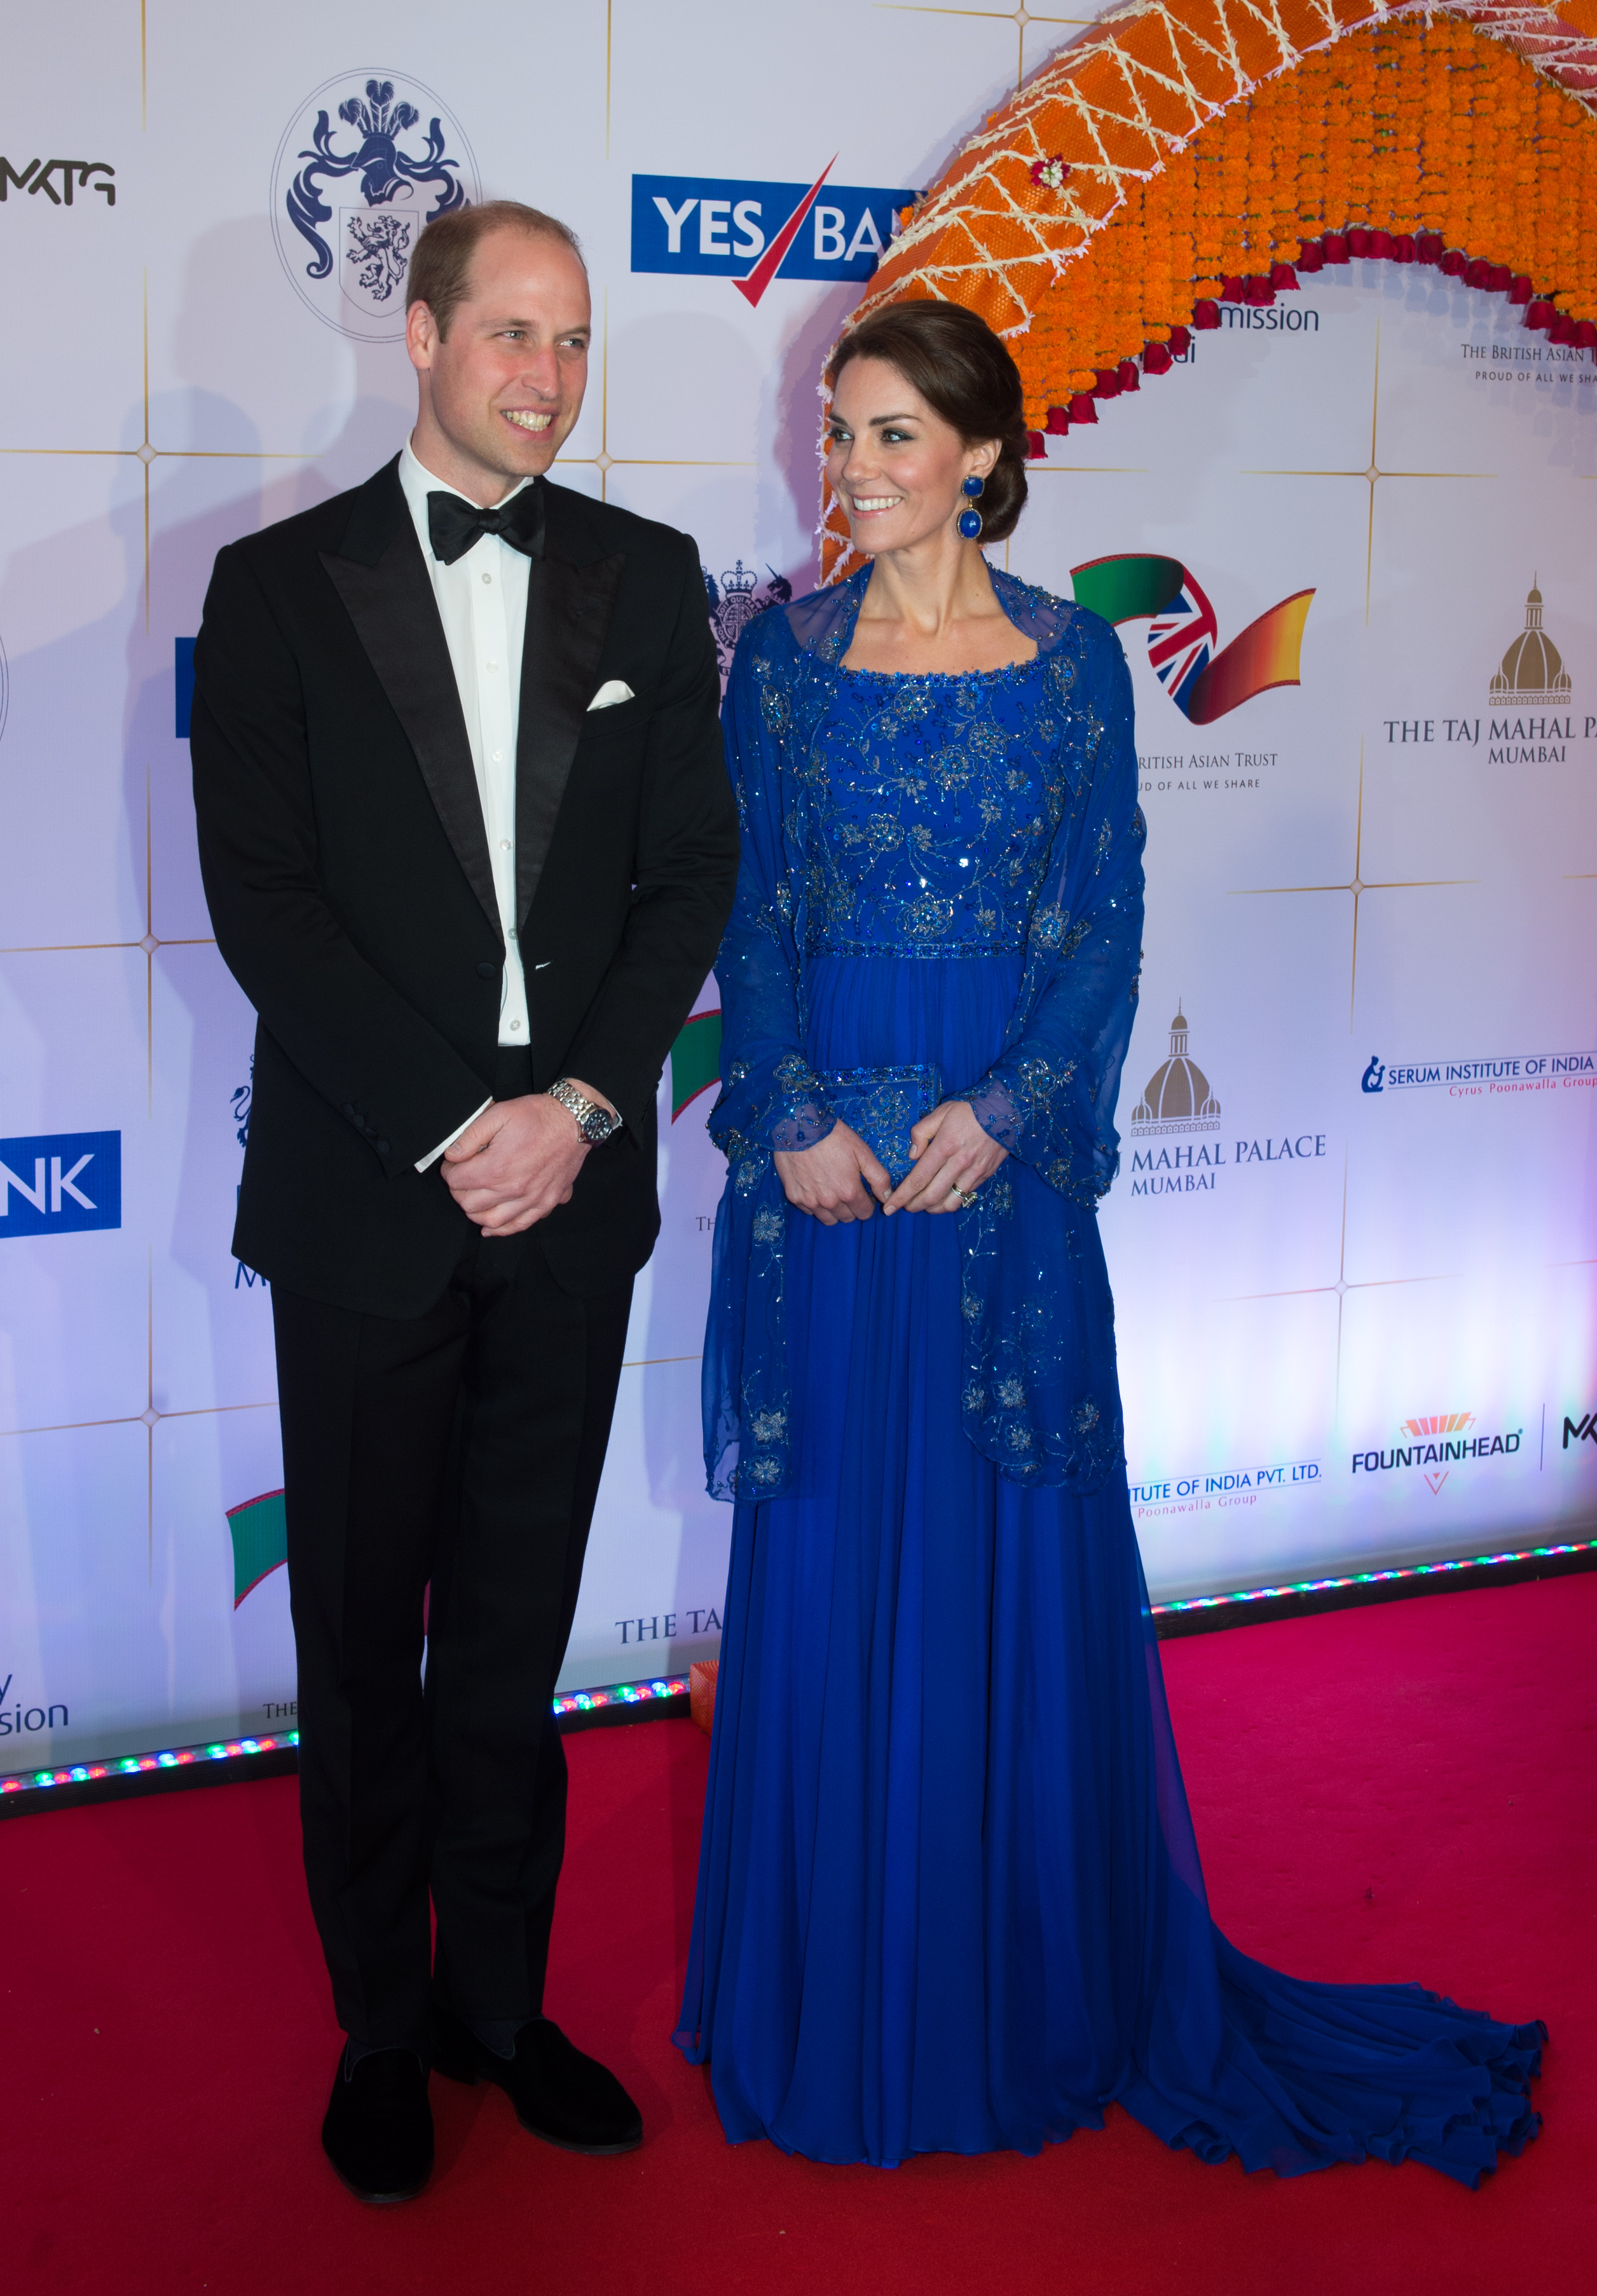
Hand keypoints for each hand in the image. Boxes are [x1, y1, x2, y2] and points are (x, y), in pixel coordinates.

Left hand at [441, 1086, 605, 1236]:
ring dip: (475, 1212)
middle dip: (459, 1191)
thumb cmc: (538, 1116)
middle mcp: (513, 1188)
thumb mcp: (499, 1113)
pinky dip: (501, 1230)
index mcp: (497, 1166)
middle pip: (469, 1204)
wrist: (575, 1122)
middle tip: (462, 1178)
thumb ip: (470, 1136)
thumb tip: (451, 1155)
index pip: (457, 1181)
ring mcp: (531, 1199)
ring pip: (490, 1221)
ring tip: (474, 1198)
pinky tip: (490, 1227)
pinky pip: (519, 1226)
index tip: (453, 1164)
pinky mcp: (545, 1203)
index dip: (449, 1171)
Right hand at [774, 1121, 890, 1224]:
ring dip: (834, 1210)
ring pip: (828, 1219)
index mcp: (849, 1192)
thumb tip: (889, 1198)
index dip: (867, 1203)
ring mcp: (810, 1201)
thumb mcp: (862, 1153)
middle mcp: (829, 1202)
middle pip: (847, 1218)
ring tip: (832, 1191)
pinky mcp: (794, 1197)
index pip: (864, 1213)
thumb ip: (879, 1178)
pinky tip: (815, 1187)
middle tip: (847, 1189)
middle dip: (851, 1207)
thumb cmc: (834, 1137)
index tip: (863, 1192)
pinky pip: (809, 1211)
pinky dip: (815, 1204)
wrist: (799, 1126)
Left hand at [882, 1099, 1006, 1215]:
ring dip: (932, 1209)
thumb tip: (913, 1155)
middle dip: (914, 1206)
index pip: (919, 1179)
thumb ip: (921, 1132)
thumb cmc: (969, 1111)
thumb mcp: (941, 1113)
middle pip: (931, 1196)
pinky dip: (950, 1203)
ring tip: (923, 1206)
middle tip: (905, 1208)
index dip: (902, 1196)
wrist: (1005, 1111)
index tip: (889, 1207)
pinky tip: (942, 1198)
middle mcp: (959, 1163)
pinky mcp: (985, 1177)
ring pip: (950, 1203)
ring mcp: (974, 1172)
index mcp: (945, 1146)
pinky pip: (964, 1197)